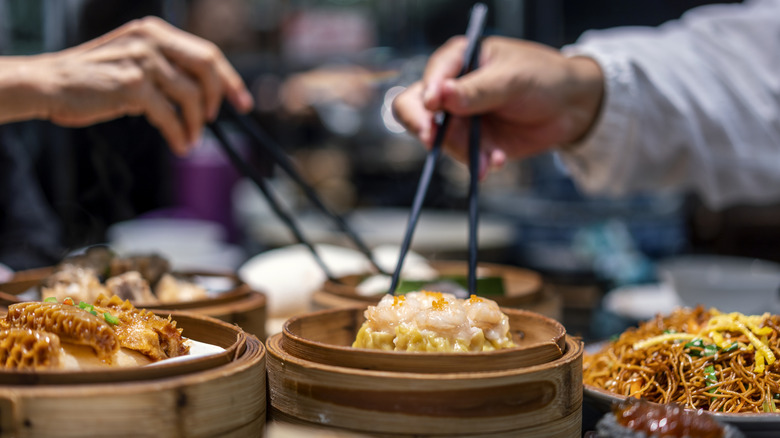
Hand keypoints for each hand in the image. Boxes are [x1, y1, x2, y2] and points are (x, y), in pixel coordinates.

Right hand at [18, 16, 252, 155]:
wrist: (51, 83)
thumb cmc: (94, 79)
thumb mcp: (134, 61)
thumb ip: (166, 68)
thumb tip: (204, 94)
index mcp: (155, 31)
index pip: (207, 53)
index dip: (230, 80)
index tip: (243, 102)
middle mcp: (152, 40)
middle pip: (208, 68)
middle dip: (219, 97)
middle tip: (213, 120)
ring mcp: (143, 61)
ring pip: (191, 96)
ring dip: (195, 125)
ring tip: (191, 140)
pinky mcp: (133, 86)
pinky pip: (170, 116)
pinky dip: (180, 135)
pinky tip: (180, 145)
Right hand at [392, 36, 603, 176]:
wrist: (572, 107)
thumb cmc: (543, 77)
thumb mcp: (511, 79)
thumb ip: (476, 90)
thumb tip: (439, 94)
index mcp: (458, 61)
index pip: (429, 78)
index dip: (426, 95)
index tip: (433, 108)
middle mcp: (453, 90)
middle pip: (417, 110)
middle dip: (424, 127)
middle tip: (432, 141)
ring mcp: (461, 119)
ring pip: (441, 141)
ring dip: (461, 153)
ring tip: (488, 160)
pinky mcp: (474, 143)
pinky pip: (463, 158)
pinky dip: (478, 163)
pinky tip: (498, 160)